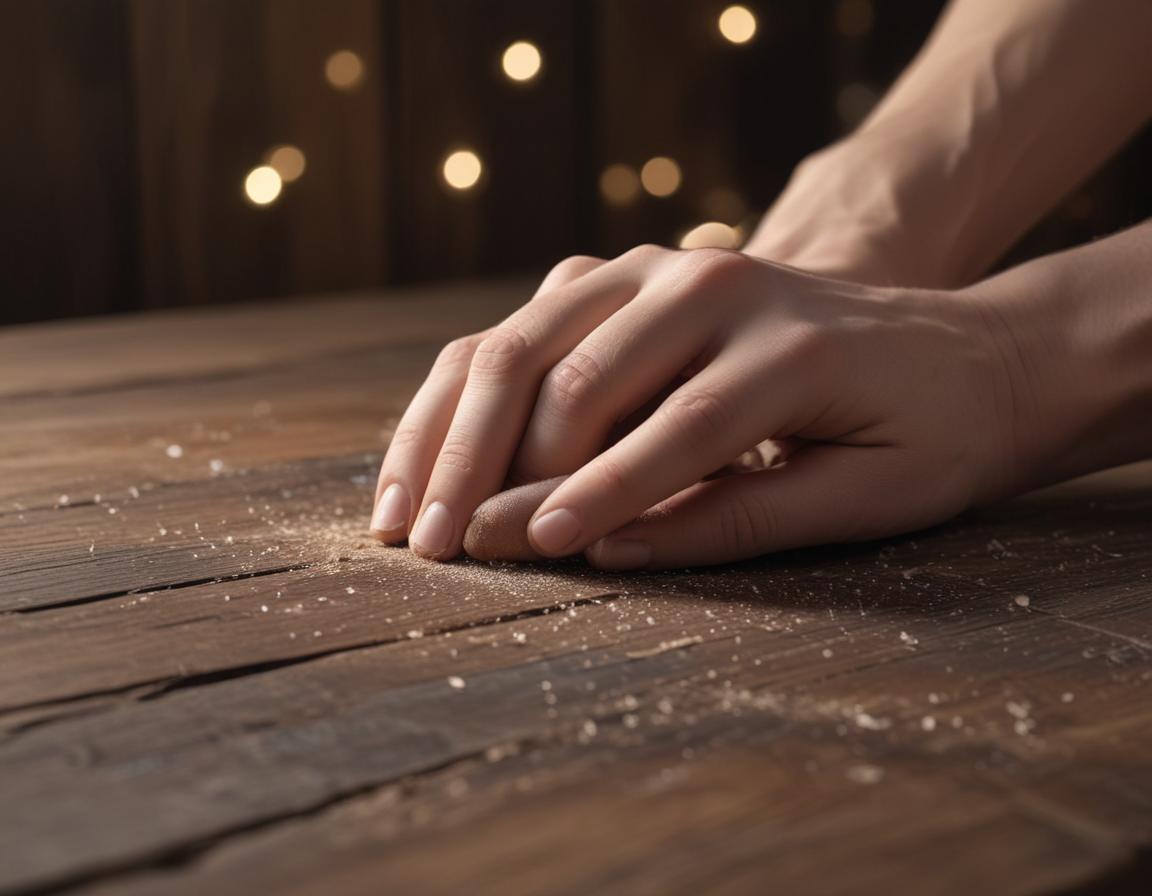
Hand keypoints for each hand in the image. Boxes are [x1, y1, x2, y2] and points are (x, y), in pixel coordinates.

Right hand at [371, 246, 1022, 567]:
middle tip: (439, 550)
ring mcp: (661, 266)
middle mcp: (713, 283)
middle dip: (494, 468)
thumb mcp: (866, 496)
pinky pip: (523, 325)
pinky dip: (466, 390)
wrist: (958, 350)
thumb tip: (612, 551)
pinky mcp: (628, 275)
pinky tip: (424, 451)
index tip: (525, 551)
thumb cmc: (925, 434)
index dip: (595, 495)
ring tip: (404, 514)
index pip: (675, 428)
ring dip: (453, 428)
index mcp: (790, 344)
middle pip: (575, 372)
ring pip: (523, 340)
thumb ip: (740, 520)